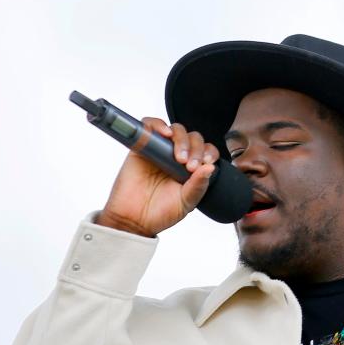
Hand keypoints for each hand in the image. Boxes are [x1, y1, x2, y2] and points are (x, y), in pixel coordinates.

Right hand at [96, 119, 219, 236]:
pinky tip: (166, 134)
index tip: (206, 163)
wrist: (133, 220)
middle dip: (196, 149)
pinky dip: (158, 124)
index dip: (209, 153)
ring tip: (179, 157)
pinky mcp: (142, 147)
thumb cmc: (159, 213)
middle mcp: (177, 157)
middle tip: (189, 165)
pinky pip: (150, 126)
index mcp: (191, 168)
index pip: (206, 151)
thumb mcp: (186, 202)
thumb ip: (199, 185)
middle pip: (193, 138)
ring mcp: (160, 150)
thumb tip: (211, 168)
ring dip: (181, 138)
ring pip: (175, 130)